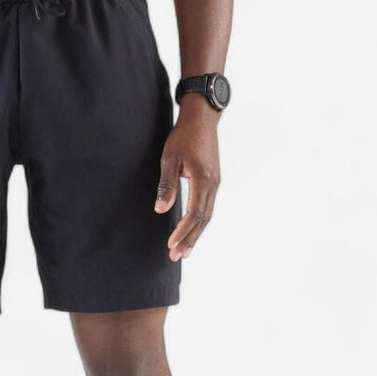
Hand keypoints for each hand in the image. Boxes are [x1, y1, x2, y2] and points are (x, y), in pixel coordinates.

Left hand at [155, 98, 220, 260]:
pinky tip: (191, 231)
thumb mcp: (169, 159)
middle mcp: (213, 184)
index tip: (171, 245)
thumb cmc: (183, 137)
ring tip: (184, 251)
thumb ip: (166, 185)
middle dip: (189, 240)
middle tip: (177, 257)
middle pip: (203, 220)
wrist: (202, 118)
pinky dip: (199, 223)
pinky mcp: (213, 181)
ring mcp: (215, 183)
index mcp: (203, 180)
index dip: (182, 231)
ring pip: (207, 216)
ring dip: (195, 234)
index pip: (194, 214)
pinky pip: (207, 207)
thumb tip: (160, 210)